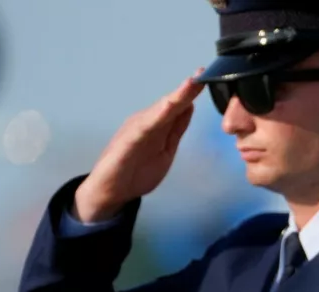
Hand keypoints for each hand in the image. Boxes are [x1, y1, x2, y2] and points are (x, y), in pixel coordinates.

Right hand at [73, 70, 205, 221]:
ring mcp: (136, 130)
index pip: (178, 106)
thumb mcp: (166, 150)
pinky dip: (155, 117)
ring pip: (158, 111)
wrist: (111, 192)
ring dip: (174, 98)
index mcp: (157, 125)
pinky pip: (142, 129)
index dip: (192, 92)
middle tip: (202, 73)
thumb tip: (189, 106)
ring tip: (189, 85)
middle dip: (186, 89)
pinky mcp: (127, 143)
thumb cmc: (136, 171)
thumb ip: (176, 129)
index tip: (207, 77)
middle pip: (170, 103)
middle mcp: (146, 122)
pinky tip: (166, 109)